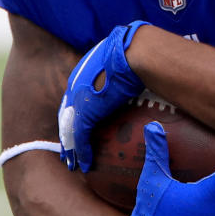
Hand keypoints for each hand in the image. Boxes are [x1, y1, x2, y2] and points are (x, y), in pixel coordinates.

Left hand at [58, 21, 147, 170]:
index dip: (77, 111)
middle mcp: (77, 83)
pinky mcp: (85, 113)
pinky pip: (80, 137)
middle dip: (68, 131)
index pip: (76, 95)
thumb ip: (130, 68)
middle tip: (68, 148)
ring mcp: (79, 99)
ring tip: (72, 161)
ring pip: (69, 128)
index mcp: (86, 69)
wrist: (135, 53)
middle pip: (68, 113)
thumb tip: (146, 71)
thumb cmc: (139, 52)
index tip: (79, 123)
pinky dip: (81, 152)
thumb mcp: (130, 59)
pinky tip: (84, 164)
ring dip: (71, 147)